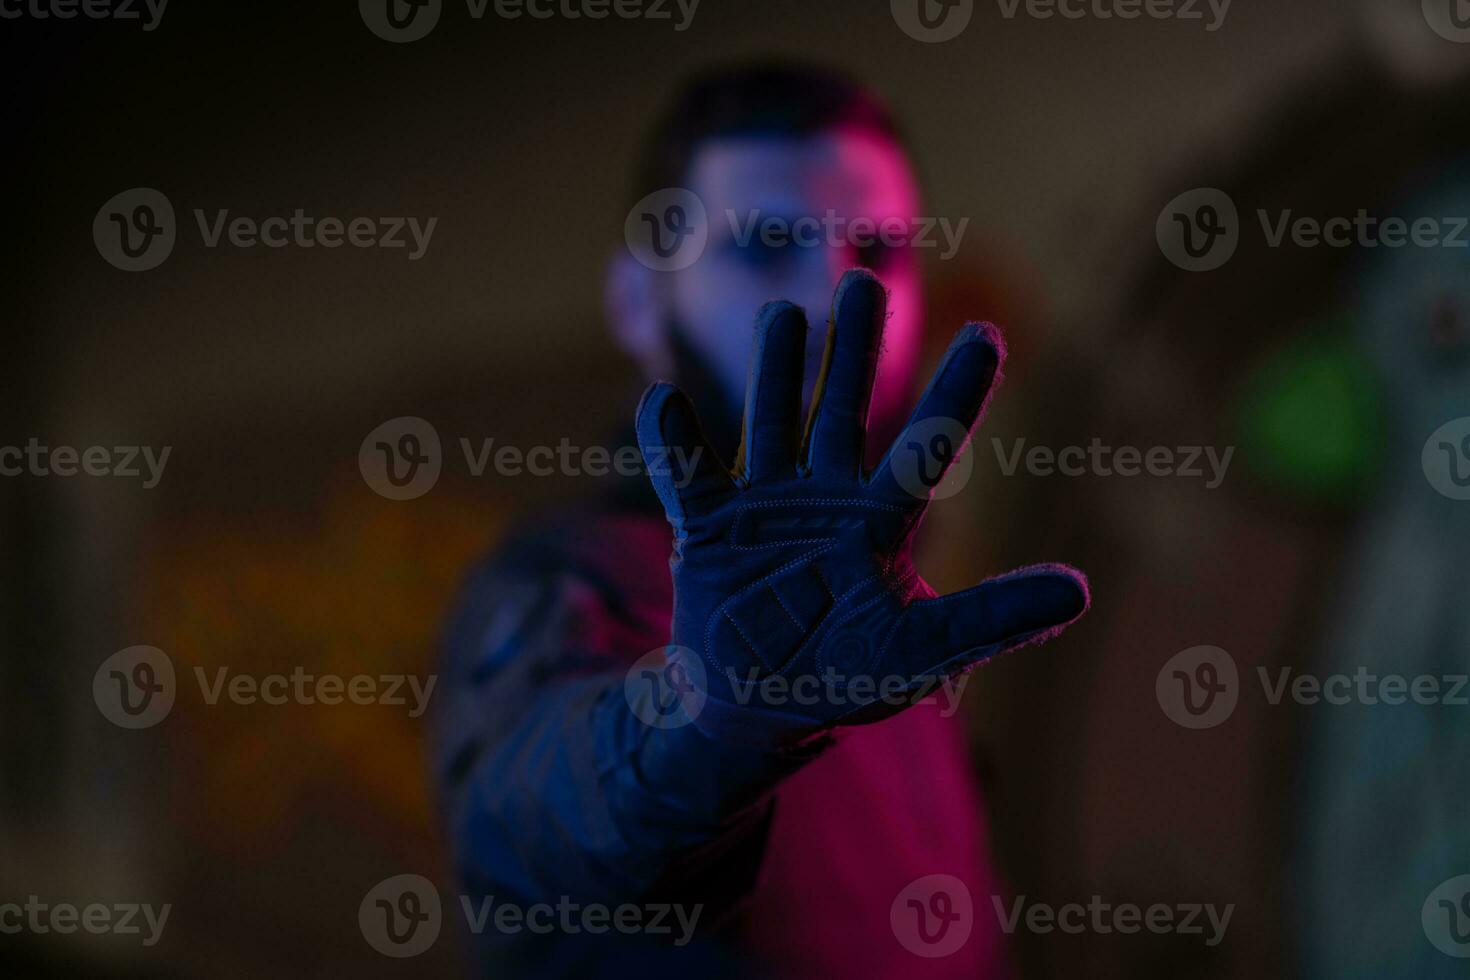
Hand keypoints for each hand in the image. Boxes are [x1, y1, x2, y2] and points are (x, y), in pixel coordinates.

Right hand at [635, 269, 1088, 746]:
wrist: (757, 708)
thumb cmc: (845, 677)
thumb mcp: (922, 650)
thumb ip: (992, 618)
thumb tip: (1077, 591)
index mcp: (880, 522)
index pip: (926, 447)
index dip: (956, 393)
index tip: (988, 335)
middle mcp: (826, 500)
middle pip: (842, 411)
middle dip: (854, 350)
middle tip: (866, 284)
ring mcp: (764, 508)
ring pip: (771, 423)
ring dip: (775, 373)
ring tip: (783, 314)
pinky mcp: (708, 529)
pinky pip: (685, 477)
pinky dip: (671, 443)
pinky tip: (664, 399)